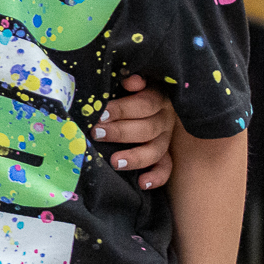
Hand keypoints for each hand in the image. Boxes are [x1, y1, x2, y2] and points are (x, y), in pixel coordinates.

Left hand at [95, 74, 177, 190]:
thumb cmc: (124, 90)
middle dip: (121, 132)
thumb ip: (129, 79)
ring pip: (156, 150)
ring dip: (136, 157)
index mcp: (157, 97)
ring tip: (115, 162)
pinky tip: (142, 183)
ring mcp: (166, 138)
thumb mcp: (126, 81)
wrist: (134, 100)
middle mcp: (164, 119)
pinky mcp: (165, 155)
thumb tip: (130, 81)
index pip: (145, 104)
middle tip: (97, 133)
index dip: (123, 109)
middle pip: (148, 128)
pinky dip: (156, 177)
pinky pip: (166, 168)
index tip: (101, 114)